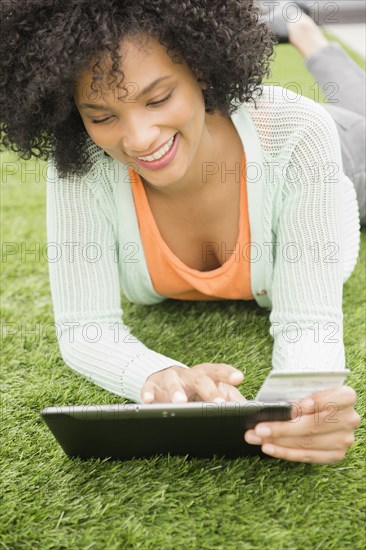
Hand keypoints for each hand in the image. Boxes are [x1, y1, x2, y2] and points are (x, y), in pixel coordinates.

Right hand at [141, 363, 246, 403]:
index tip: (239, 377)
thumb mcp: (209, 391)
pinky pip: (149, 388)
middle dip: (209, 390)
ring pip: (173, 381)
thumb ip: (229, 398)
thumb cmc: (192, 389)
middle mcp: (187, 374)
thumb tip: (250, 409)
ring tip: (180, 401)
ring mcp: (169, 378)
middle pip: (199, 378)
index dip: (227, 374)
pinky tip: (149, 401)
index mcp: (204, 375)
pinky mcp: (151, 385)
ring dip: (176, 391)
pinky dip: (148, 394)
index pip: (218, 371)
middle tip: (218, 403)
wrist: (163, 381)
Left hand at [244, 386, 360, 463]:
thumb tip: (276, 405)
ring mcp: (344, 439)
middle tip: (259, 428)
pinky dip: (285, 452)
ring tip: (257, 438)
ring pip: (307, 443)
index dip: (312, 404)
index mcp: (346, 396)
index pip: (329, 400)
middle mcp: (349, 419)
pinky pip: (307, 456)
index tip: (291, 408)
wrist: (323, 406)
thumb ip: (297, 391)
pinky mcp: (335, 454)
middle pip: (313, 426)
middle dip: (282, 429)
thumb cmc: (309, 392)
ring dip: (278, 442)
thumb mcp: (307, 386)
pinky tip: (269, 448)